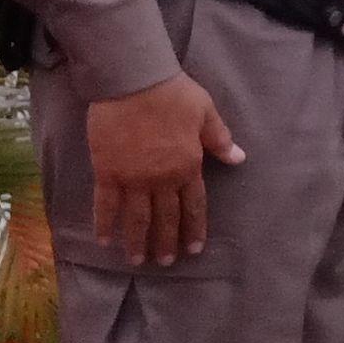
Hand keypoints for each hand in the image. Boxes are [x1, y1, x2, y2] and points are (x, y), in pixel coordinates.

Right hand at [87, 74, 244, 265]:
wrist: (134, 81)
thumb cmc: (172, 93)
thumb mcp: (206, 112)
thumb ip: (220, 139)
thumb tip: (239, 158)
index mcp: (188, 166)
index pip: (194, 205)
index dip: (194, 228)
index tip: (194, 249)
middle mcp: (161, 179)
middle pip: (165, 218)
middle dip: (166, 242)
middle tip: (166, 262)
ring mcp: (133, 178)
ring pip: (137, 218)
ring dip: (138, 241)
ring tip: (138, 261)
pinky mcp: (107, 172)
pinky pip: (106, 204)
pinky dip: (104, 223)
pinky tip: (104, 240)